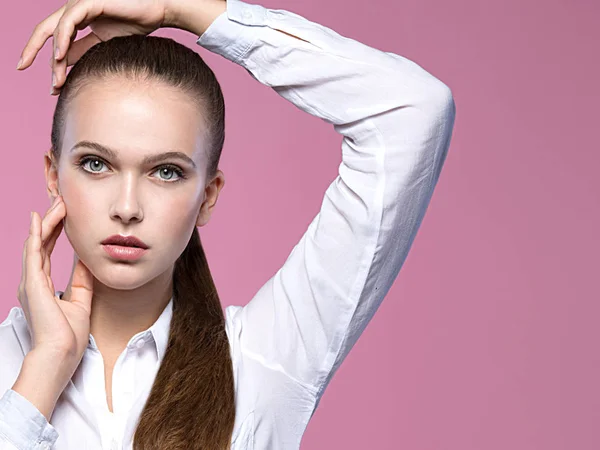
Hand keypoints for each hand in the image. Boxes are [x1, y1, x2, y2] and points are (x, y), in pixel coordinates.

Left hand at [16, 0, 170, 94]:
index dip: (47, 58)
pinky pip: (69, 20)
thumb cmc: (136, 25)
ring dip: (54, 55)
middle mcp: (75, 10)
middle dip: (32, 49)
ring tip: (55, 77)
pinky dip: (62, 38)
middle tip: (22, 67)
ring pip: (56, 29)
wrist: (157, 11)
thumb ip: (84, 52)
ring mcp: (80, 4)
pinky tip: (60, 55)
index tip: (50, 84)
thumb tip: (64, 65)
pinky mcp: (89, 2)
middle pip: (46, 30)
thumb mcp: (106, 44)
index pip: (56, 39)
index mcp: (79, 19)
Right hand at [18, 195, 93, 369]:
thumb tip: (87, 259)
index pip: (48, 250)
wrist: (61, 354)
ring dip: (48, 221)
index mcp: (43, 285)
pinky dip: (38, 234)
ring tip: (57, 202)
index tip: (65, 213)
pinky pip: (34, 252)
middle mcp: (33, 281)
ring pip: (37, 242)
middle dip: (51, 220)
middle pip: (42, 242)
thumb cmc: (69, 336)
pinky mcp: (32, 284)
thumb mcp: (81, 300)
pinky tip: (41, 218)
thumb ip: (82, 280)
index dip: (56, 231)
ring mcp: (30, 281)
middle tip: (60, 199)